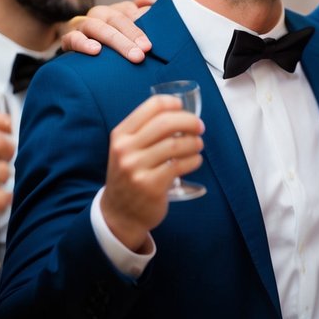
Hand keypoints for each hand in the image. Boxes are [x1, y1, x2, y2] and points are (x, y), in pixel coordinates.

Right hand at [62, 0, 153, 62]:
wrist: (78, 59)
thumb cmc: (110, 44)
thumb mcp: (126, 32)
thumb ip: (140, 17)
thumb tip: (147, 1)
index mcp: (114, 11)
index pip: (127, 10)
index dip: (141, 22)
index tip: (150, 42)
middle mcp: (98, 15)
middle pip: (116, 19)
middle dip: (132, 35)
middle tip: (145, 51)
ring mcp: (82, 25)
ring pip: (97, 27)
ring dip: (116, 40)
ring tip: (131, 54)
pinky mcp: (67, 39)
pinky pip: (73, 39)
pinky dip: (83, 43)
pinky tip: (96, 51)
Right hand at [101, 95, 204, 251]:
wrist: (119, 214)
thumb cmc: (130, 175)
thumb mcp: (127, 150)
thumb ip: (146, 131)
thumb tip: (181, 112)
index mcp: (120, 135)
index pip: (151, 106)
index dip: (173, 103)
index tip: (183, 108)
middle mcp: (125, 150)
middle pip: (165, 123)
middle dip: (189, 121)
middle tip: (199, 127)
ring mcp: (136, 169)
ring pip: (175, 145)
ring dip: (194, 143)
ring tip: (197, 145)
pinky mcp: (151, 186)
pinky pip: (180, 166)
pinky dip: (193, 160)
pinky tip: (195, 161)